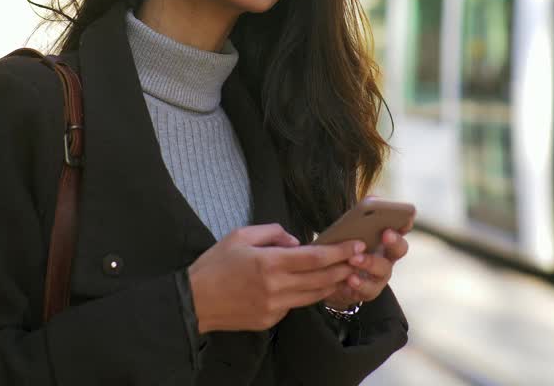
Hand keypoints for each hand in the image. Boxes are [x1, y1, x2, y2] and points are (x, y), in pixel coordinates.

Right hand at [188, 223, 362, 333]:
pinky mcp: (270, 320)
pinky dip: (305, 294)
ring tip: (344, 272)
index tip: (356, 245)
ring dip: (331, 284)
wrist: (193, 301)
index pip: (315, 257)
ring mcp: (274, 308)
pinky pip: (294, 305)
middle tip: (359, 258)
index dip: (339, 251)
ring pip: (313, 296)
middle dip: (343, 268)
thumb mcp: (240, 235)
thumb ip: (272, 233)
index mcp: (269, 263)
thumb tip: (296, 241)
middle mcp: (276, 288)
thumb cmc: (215, 264)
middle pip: (321, 279)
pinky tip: (310, 286)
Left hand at [323, 214, 413, 310]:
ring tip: (354, 258)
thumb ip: (363, 213)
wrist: (332, 275)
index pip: (403, 227)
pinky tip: (350, 278)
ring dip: (370, 262)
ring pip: (384, 269)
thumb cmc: (345, 246)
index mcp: (387, 237)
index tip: (404, 217)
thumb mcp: (351, 227)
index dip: (406, 222)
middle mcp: (389, 256)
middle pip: (400, 248)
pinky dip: (360, 283)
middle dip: (395, 240)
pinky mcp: (369, 290)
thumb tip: (374, 200)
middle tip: (386, 233)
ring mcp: (381, 275)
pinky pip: (368, 288)